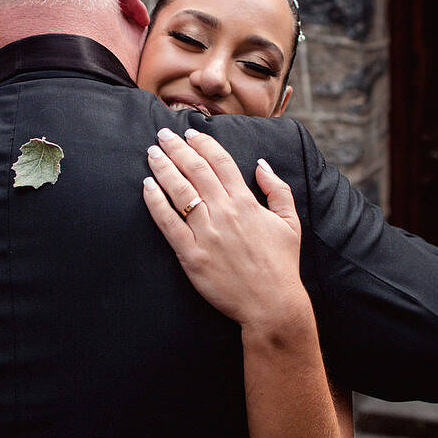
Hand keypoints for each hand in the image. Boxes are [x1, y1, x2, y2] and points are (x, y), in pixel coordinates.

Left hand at [143, 127, 304, 333]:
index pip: (220, 162)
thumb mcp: (290, 223)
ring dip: (163, 168)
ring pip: (179, 192)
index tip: (190, 133)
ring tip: (151, 153)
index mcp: (246, 202)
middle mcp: (224, 212)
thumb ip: (277, 190)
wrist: (272, 304)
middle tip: (162, 134)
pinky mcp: (192, 255)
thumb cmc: (281, 264)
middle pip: (195, 170)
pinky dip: (155, 202)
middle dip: (176, 148)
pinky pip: (168, 223)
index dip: (203, 143)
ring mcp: (206, 233)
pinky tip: (146, 186)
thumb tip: (262, 164)